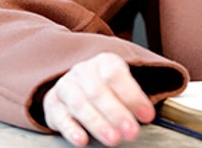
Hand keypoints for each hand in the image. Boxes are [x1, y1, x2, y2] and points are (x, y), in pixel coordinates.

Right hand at [41, 52, 155, 146]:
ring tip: (113, 139)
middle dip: (116, 113)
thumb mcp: (123, 85)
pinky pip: (60, 116)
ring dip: (97, 123)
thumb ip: (135, 98)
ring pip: (79, 104)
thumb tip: (149, 114)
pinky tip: (82, 139)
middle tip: (131, 131)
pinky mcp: (52, 103)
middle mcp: (83, 71)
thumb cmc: (108, 88)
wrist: (78, 85)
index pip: (116, 75)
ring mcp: (65, 85)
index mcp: (104, 62)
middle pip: (98, 91)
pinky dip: (71, 129)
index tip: (147, 115)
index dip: (132, 96)